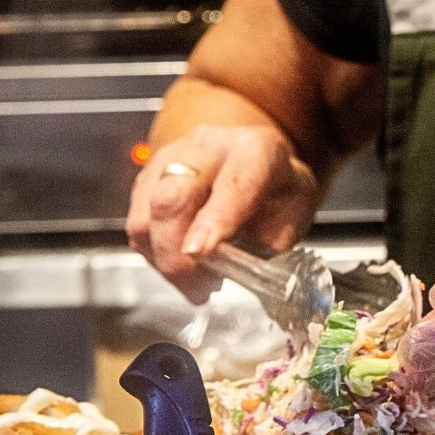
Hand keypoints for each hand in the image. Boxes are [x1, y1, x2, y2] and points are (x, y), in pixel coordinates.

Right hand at [125, 124, 318, 303]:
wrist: (251, 158)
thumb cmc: (276, 188)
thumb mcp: (296, 209)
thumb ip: (271, 239)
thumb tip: (242, 271)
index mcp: (255, 149)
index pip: (233, 184)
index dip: (215, 220)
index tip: (201, 252)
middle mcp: (209, 145)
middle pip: (173, 196)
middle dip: (176, 253)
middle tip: (199, 288)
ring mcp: (172, 157)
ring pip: (147, 213)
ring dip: (165, 260)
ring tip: (195, 283)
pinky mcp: (148, 176)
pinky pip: (138, 221)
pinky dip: (154, 253)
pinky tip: (181, 266)